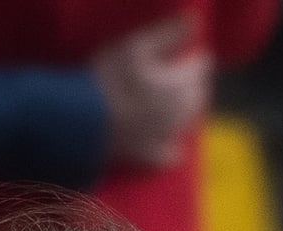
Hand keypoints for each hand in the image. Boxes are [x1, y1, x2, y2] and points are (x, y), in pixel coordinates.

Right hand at [90, 15, 212, 168]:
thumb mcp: (136, 46)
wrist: (82, 126)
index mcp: (180, 84)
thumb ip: (168, 33)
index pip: (200, 68)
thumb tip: (194, 21)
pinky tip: (170, 143)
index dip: (195, 58)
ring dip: (185, 110)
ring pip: (186, 122)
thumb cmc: (106, 80)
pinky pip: (170, 154)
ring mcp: (165, 137)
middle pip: (197, 95)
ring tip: (174, 100)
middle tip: (183, 75)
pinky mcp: (149, 157)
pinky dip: (173, 147)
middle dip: (193, 84)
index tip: (189, 54)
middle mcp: (179, 112)